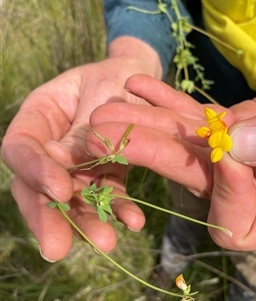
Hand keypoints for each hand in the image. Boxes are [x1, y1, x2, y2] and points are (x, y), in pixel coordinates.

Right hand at [1, 37, 161, 261]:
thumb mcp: (98, 94)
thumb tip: (61, 163)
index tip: (59, 190)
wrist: (138, 80)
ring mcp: (80, 163)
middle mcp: (53, 145)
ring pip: (75, 197)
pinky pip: (110, 193)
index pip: (21, 148)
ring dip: (88, 221)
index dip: (35, 171)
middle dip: (49, 217)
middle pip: (38, 185)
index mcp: (40, 115)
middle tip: (57, 249)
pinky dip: (120, 208)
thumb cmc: (114, 77)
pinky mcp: (106, 172)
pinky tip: (134, 221)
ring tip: (106, 242)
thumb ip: (82, 131)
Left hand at [87, 74, 255, 249]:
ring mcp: (234, 155)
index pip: (234, 220)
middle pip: (191, 175)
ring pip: (182, 141)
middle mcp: (247, 188)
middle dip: (145, 151)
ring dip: (143, 121)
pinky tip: (136, 84)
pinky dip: (166, 98)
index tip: (228, 156)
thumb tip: (235, 146)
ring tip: (104, 110)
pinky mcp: (230, 124)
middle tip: (98, 136)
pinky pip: (193, 114)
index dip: (226, 192)